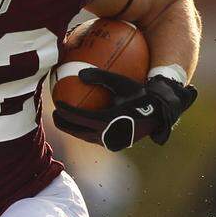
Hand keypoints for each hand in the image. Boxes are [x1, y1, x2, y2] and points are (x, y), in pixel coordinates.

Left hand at [53, 69, 197, 151]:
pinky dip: (86, 130)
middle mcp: (108, 134)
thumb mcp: (121, 82)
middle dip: (65, 124)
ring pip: (87, 137)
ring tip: (65, 120)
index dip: (66, 112)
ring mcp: (112, 141)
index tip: (56, 104)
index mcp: (108, 121)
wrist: (160, 111)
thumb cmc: (141, 93)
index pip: (80, 118)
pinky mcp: (116, 143)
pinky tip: (82, 123)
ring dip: (74, 129)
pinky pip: (96, 137)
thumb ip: (101, 76)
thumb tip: (80, 73)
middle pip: (79, 132)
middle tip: (54, 115)